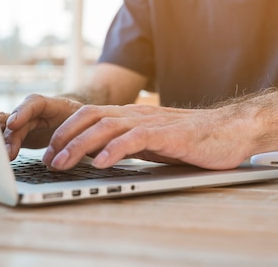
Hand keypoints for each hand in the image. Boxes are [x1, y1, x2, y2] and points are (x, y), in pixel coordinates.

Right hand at [3, 94, 82, 159]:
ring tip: (4, 158)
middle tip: (5, 150)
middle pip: (17, 117)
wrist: (81, 123)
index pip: (35, 102)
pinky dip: (4, 149)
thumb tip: (82, 149)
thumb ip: (83, 136)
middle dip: (8, 133)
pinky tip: (1, 160)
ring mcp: (27, 123)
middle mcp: (36, 112)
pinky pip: (9, 140)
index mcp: (54, 105)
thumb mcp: (89, 127)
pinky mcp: (22, 135)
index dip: (23, 111)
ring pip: (9, 130)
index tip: (13, 124)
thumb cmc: (86, 124)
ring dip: (4, 143)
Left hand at [42, 104, 252, 170]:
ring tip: (63, 163)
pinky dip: (114, 150)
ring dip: (80, 145)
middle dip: (64, 137)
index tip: (50, 150)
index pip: (89, 115)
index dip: (66, 130)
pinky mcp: (167, 134)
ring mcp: (151, 122)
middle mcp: (136, 114)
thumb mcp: (151, 141)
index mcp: (130, 115)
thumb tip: (98, 155)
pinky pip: (134, 139)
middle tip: (48, 158)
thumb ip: (127, 143)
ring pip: (105, 127)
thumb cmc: (191, 139)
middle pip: (90, 117)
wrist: (230, 131)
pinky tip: (100, 162)